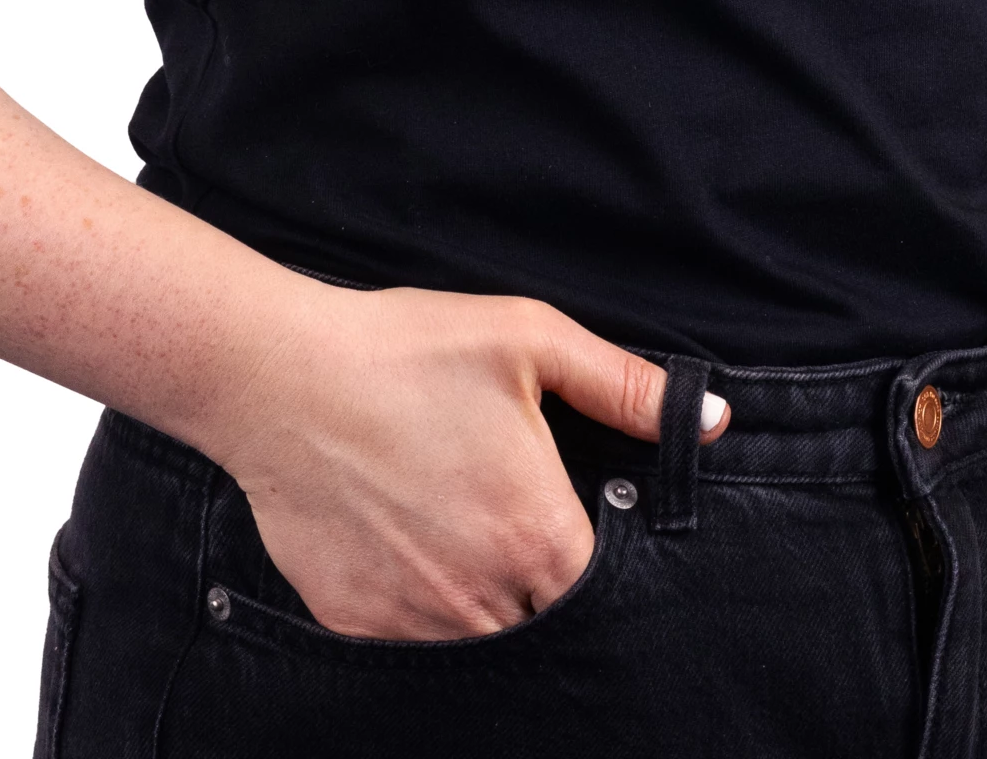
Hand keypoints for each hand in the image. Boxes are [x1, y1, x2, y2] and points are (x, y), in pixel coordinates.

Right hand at [204, 280, 727, 639]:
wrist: (277, 375)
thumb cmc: (405, 349)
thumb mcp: (528, 340)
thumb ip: (624, 386)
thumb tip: (709, 417)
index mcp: (539, 540)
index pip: (603, 599)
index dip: (601, 573)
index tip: (580, 534)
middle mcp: (485, 602)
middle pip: (544, 630)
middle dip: (542, 593)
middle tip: (515, 532)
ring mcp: (417, 625)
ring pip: (480, 646)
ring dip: (485, 607)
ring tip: (460, 537)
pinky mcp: (357, 627)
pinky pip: (410, 645)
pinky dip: (419, 612)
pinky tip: (406, 547)